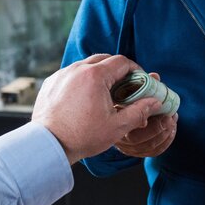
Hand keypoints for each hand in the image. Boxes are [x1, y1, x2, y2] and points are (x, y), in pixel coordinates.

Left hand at [31, 54, 161, 164]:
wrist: (48, 145)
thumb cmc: (83, 136)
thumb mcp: (117, 126)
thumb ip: (139, 110)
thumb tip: (156, 101)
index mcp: (95, 75)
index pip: (122, 62)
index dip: (135, 70)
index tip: (139, 82)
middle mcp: (77, 69)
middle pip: (104, 59)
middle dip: (117, 70)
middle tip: (124, 87)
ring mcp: (62, 74)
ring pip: (86, 65)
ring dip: (98, 74)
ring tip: (104, 93)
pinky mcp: (51, 82)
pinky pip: (71, 74)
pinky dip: (81, 80)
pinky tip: (84, 98)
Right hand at [114, 72, 176, 157]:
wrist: (111, 117)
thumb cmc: (121, 101)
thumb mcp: (127, 92)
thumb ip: (140, 85)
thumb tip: (155, 77)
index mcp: (113, 120)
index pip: (126, 121)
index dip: (144, 113)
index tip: (158, 103)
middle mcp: (118, 137)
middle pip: (138, 139)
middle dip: (158, 127)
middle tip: (170, 116)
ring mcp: (127, 147)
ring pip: (148, 146)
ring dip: (165, 133)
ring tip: (172, 120)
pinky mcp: (136, 152)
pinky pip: (154, 152)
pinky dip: (166, 142)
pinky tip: (171, 130)